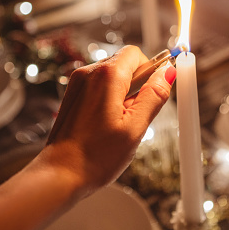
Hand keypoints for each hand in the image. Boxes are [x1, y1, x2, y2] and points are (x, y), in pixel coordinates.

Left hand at [38, 45, 175, 189]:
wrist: (60, 175)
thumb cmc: (96, 156)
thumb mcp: (135, 127)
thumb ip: (154, 96)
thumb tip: (168, 73)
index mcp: (106, 76)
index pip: (136, 54)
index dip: (151, 69)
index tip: (155, 91)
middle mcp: (88, 73)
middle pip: (124, 64)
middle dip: (138, 85)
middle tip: (137, 115)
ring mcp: (77, 84)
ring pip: (112, 77)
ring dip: (124, 94)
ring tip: (121, 124)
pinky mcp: (73, 96)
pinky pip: (99, 88)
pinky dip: (110, 100)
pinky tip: (108, 125)